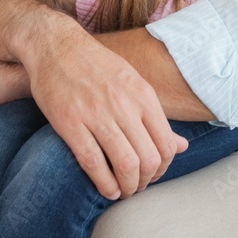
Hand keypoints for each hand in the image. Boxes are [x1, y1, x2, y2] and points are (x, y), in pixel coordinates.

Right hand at [15, 12, 187, 200]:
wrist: (56, 46)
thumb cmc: (96, 65)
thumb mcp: (132, 82)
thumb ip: (155, 116)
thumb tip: (182, 147)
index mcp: (142, 94)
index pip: (166, 144)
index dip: (163, 168)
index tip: (153, 173)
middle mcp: (124, 105)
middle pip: (148, 159)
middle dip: (145, 181)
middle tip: (137, 186)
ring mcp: (96, 115)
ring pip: (125, 165)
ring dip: (127, 187)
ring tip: (123, 191)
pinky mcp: (70, 124)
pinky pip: (94, 164)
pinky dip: (104, 184)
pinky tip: (107, 190)